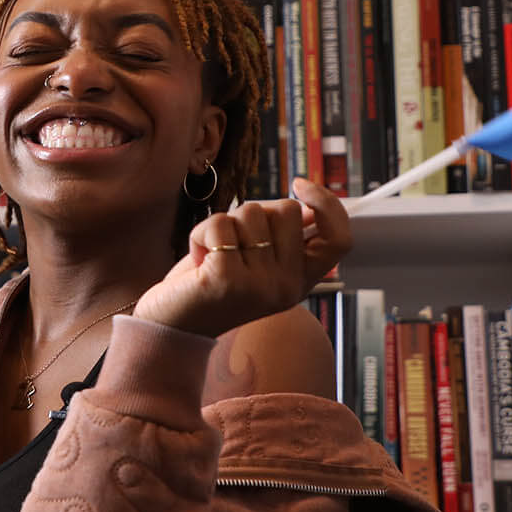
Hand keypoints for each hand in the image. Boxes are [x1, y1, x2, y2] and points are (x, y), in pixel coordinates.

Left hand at [132, 177, 352, 340]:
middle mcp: (287, 287)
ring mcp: (259, 285)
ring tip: (213, 255)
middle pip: (287, 211)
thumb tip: (304, 202)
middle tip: (232, 243)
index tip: (299, 184)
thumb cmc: (213, 283)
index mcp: (300, 282)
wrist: (173, 327)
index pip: (339, 240)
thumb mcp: (257, 260)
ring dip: (224, 224)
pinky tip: (198, 261)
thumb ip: (282, 236)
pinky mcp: (227, 279)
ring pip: (251, 213)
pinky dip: (200, 233)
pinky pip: (220, 224)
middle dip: (254, 213)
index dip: (328, 205)